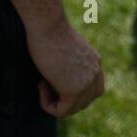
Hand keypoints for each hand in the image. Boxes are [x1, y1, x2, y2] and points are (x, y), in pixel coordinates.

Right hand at [10, 0, 104, 117]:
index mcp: (95, 63)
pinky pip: (62, 111)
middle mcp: (95, 73)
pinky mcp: (74, 90)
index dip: (72, 91)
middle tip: (46, 81)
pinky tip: (40, 86)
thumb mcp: (66, 51)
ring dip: (55, 102)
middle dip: (63, 98)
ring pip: (73, 109)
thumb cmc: (49, 32)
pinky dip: (48, 105)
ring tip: (42, 83)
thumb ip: (70, 67)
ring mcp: (87, 82)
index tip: (54, 77)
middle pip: (84, 102)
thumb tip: (58, 83)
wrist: (48, 25)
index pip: (93, 90)